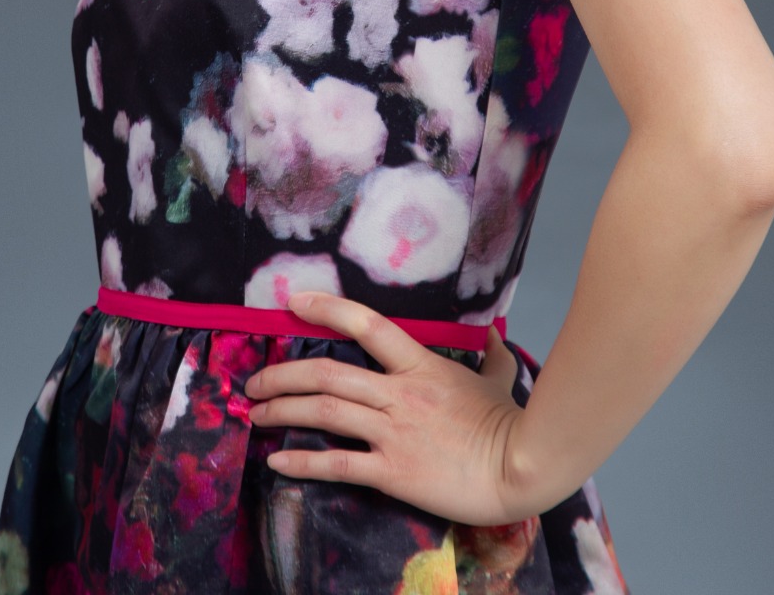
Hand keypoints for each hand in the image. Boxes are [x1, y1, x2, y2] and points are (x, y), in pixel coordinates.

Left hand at [243, 290, 535, 526]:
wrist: (519, 469)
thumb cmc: (509, 424)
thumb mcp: (499, 380)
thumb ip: (491, 357)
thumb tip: (495, 335)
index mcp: (420, 365)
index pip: (366, 324)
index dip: (326, 309)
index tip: (292, 302)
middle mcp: (399, 393)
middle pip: (328, 372)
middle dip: (282, 374)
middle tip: (254, 382)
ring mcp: (394, 431)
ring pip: (325, 411)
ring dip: (282, 410)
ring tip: (255, 414)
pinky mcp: (393, 471)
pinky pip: (338, 463)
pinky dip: (303, 460)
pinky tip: (277, 459)